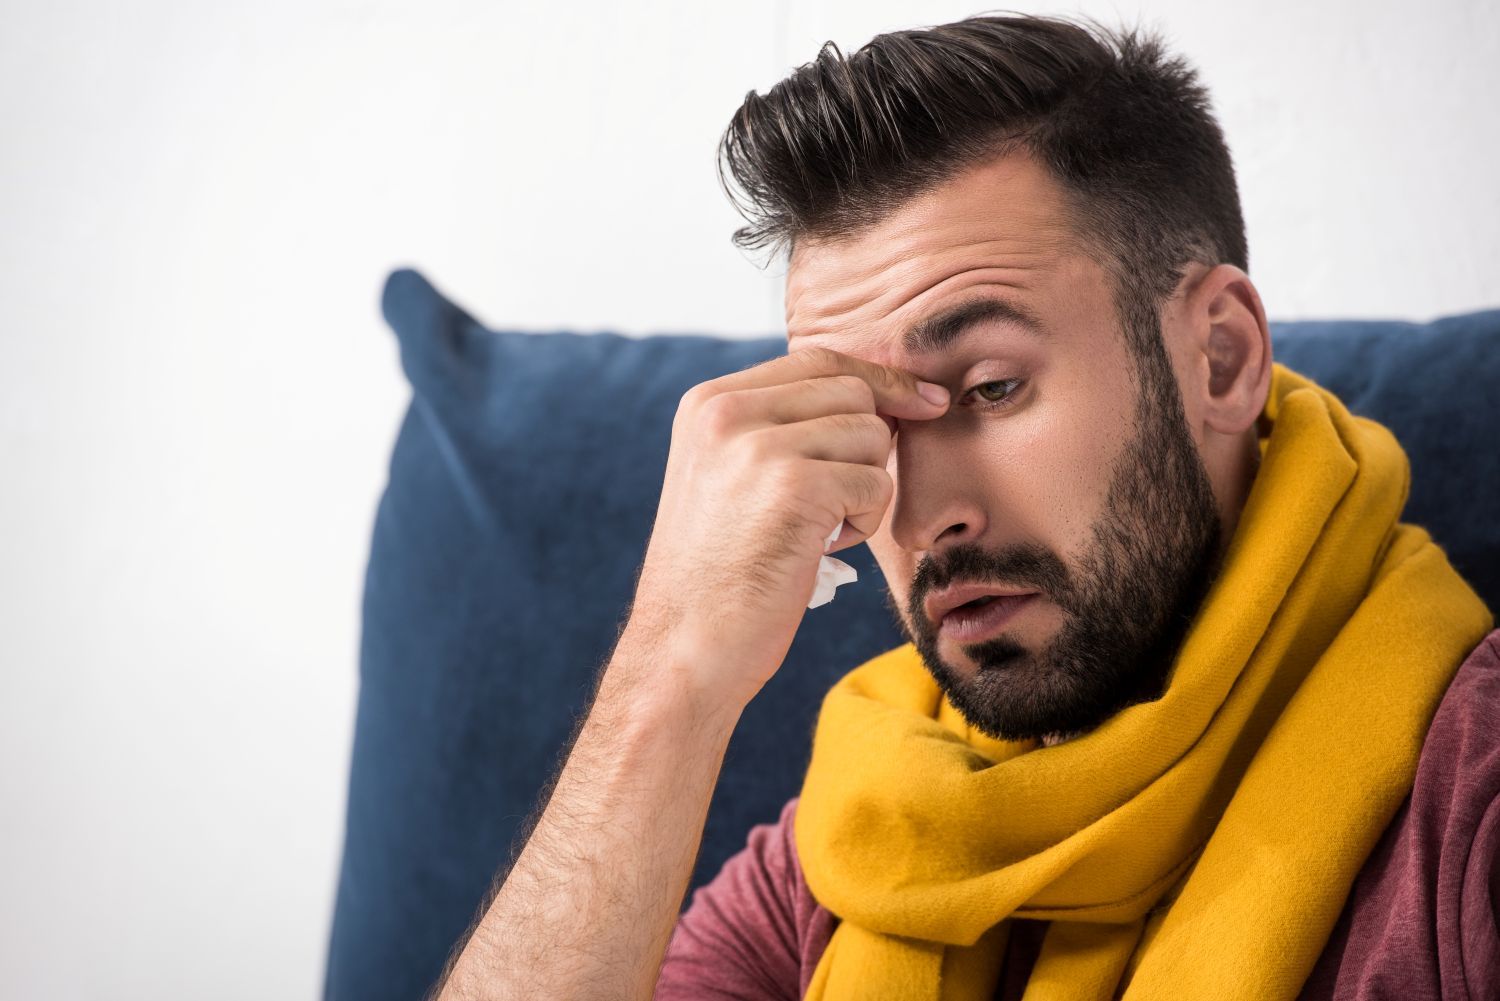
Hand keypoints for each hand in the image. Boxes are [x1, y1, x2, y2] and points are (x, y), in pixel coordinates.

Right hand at [613, 345, 949, 712]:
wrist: (686, 646)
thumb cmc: (720, 574)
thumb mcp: (727, 476)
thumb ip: (778, 425)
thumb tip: (879, 394)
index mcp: (708, 402)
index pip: (816, 360)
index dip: (878, 379)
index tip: (923, 399)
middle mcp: (726, 411)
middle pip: (852, 391)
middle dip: (870, 445)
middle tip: (840, 501)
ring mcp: (758, 446)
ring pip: (870, 435)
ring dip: (864, 488)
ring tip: (819, 531)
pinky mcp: (794, 486)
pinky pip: (875, 484)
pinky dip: (864, 522)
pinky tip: (822, 549)